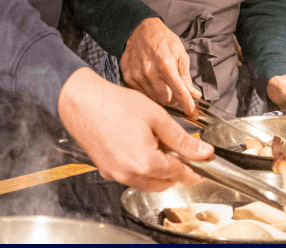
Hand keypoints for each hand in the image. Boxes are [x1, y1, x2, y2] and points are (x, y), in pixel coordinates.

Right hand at [58, 68, 212, 191]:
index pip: (180, 174)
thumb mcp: (157, 117)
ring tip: (158, 146)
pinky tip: (139, 148)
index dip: (194, 170)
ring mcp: (116, 175)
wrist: (81, 101)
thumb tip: (205, 153)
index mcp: (147, 163)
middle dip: (176, 171)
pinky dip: (140, 169)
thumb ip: (182, 139)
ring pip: (147, 183)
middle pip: (164, 183)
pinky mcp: (106, 171)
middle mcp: (130, 175)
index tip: (202, 166)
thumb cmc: (115, 105)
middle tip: (180, 152)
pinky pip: (130, 177)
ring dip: (158, 172)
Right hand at [120, 18, 200, 117]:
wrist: (139, 28)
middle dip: (174, 100)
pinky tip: (152, 81)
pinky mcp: (128, 77)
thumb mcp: (180, 53)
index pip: (179, 93)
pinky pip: (142, 93)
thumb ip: (186, 76)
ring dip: (162, 96)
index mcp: (166, 65)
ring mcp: (137, 76)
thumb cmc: (162, 39)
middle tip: (177, 92)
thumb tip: (194, 94)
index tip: (194, 115)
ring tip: (163, 84)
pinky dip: (150, 91)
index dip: (188, 107)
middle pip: (166, 100)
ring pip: (154, 98)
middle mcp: (150, 73)